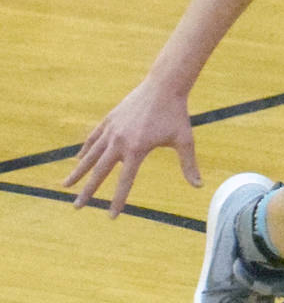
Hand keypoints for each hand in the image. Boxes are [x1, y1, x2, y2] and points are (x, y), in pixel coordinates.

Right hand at [63, 79, 201, 216]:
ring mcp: (112, 130)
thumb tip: (199, 186)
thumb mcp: (185, 140)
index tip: (111, 216)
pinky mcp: (109, 120)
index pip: (125, 182)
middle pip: (99, 172)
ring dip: (77, 172)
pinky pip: (93, 138)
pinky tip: (78, 159)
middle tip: (76, 207)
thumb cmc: (176, 114)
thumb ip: (188, 165)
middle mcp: (119, 142)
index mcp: (137, 149)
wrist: (164, 86)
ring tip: (64, 185)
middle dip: (87, 191)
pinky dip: (85, 150)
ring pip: (90, 155)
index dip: (118, 200)